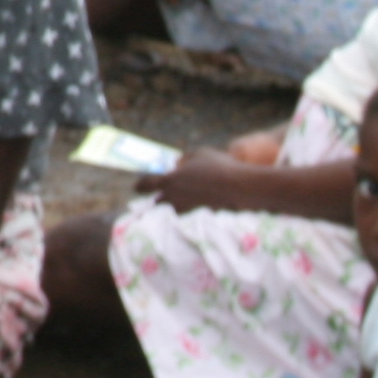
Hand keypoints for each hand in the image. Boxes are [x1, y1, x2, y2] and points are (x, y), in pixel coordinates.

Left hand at [142, 148, 272, 213]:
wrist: (241, 189)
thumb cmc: (220, 167)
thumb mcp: (199, 155)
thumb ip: (184, 159)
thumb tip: (177, 164)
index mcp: (170, 181)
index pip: (146, 184)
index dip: (140, 185)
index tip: (136, 187)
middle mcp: (174, 199)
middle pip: (158, 203)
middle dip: (158, 201)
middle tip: (159, 200)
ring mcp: (186, 212)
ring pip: (173, 213)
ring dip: (174, 210)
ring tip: (181, 207)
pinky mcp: (198, 222)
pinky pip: (188, 221)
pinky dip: (188, 219)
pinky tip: (194, 217)